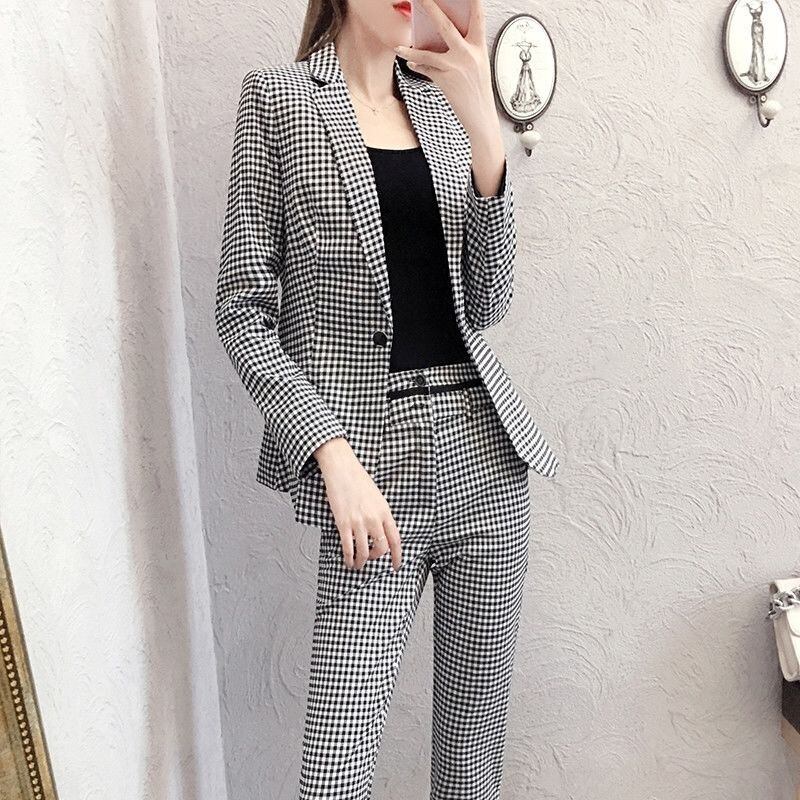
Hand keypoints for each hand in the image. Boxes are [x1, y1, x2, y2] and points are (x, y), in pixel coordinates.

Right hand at [314, 439, 402, 571]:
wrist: (342, 468)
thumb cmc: (358, 479)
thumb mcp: (377, 497)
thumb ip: (380, 514)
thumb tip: (380, 531)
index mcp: (385, 511)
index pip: (396, 539)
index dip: (397, 556)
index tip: (396, 566)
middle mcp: (374, 518)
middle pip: (381, 548)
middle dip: (376, 558)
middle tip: (370, 559)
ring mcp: (359, 521)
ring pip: (364, 552)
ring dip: (361, 562)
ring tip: (357, 565)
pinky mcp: (343, 523)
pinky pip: (348, 547)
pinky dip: (348, 558)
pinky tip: (347, 561)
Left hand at [394, 0, 499, 142]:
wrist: (480, 115)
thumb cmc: (478, 89)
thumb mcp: (478, 63)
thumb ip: (465, 48)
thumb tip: (445, 35)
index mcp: (479, 46)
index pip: (478, 16)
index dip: (473, 0)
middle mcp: (468, 54)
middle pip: (446, 26)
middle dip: (431, 9)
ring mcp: (456, 67)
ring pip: (428, 53)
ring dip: (411, 50)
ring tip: (399, 47)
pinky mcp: (445, 81)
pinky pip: (427, 70)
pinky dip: (418, 66)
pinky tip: (411, 64)